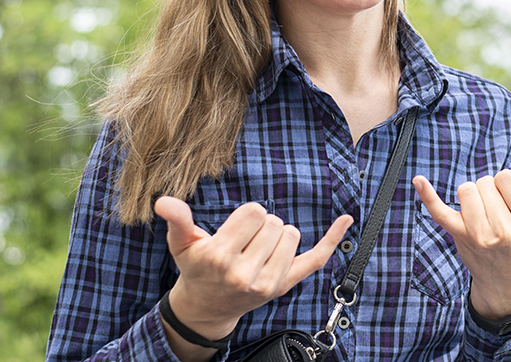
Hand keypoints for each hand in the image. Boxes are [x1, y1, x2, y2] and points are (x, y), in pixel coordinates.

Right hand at [153, 197, 351, 357]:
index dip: (246, 215)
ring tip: (257, 249)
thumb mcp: (182, 245)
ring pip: (292, 233)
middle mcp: (244, 273)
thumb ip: (177, 221)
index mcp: (219, 258)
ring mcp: (267, 283)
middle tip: (244, 243)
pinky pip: (316, 258)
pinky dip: (333, 238)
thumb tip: (164, 201)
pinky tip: (345, 219)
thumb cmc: (196, 269)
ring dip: (278, 234)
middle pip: (273, 221)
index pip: (253, 212)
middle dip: (261, 225)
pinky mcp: (284, 286)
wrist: (206, 308)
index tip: (235, 230)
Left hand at [413, 170, 510, 318]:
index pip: (506, 178)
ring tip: (484, 214)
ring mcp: (477, 235)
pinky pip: (439, 210)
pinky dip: (428, 194)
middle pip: (485, 181)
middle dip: (492, 191)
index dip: (509, 187)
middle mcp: (502, 230)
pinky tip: (418, 180)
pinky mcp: (457, 236)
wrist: (505, 280)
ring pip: (466, 190)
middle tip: (500, 214)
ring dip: (474, 196)